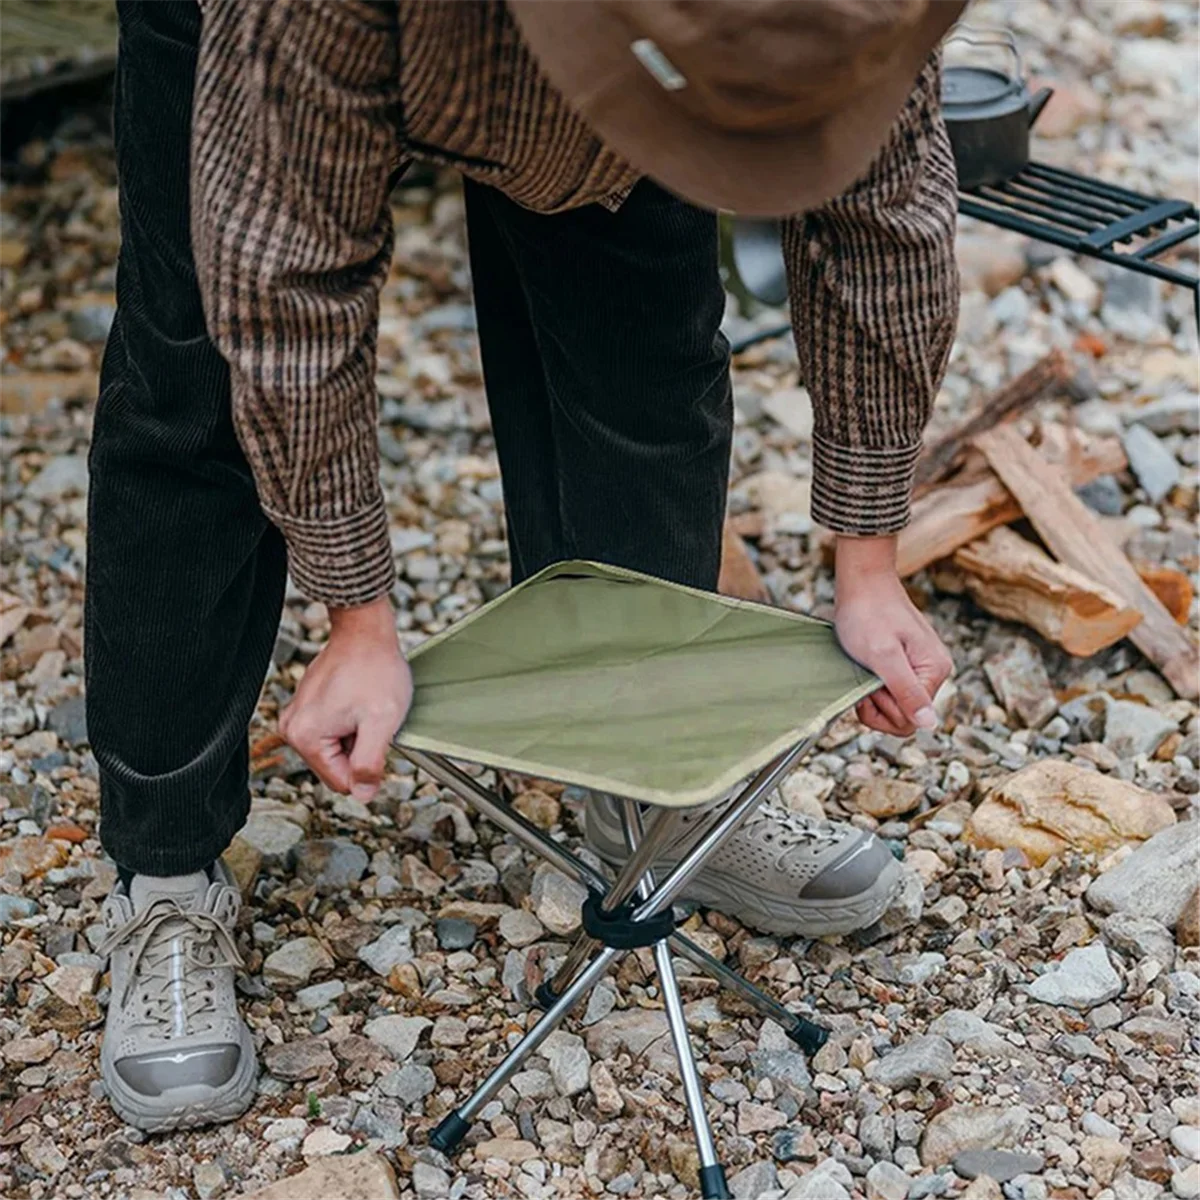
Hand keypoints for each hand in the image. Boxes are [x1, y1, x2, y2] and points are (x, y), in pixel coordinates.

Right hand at [279, 596, 411, 800]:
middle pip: (336, 765)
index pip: (341, 781)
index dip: (368, 767)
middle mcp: (292, 728)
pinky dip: (351, 721)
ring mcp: (298, 715)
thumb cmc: (374, 669)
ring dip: (357, 734)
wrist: (365, 631)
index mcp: (305, 736)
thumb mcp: (381, 722)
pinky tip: (359, 700)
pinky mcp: (307, 706)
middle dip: (360, 747)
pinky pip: (333, 729)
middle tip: (371, 718)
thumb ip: (370, 764)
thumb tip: (362, 795)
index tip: (377, 737)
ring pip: (337, 748)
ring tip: (365, 707)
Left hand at [834, 535, 952, 736]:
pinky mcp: (907, 661)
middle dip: (878, 705)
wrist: (862, 581)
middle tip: (863, 677)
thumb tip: (930, 724)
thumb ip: (906, 691)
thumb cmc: (868, 614)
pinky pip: (893, 688)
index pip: (912, 721)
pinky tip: (865, 667)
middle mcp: (935, 670)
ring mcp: (922, 665)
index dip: (884, 711)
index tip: (868, 686)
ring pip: (897, 704)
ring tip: (863, 669)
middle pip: (906, 716)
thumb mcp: (883, 656)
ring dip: (874, 694)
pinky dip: (875, 684)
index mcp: (935, 670)